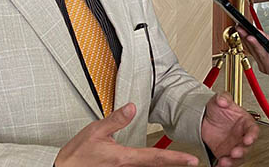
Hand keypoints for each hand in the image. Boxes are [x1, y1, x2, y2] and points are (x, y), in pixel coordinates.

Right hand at [55, 103, 199, 166]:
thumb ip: (116, 120)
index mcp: (124, 157)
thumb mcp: (95, 132)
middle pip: (156, 166)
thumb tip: (132, 108)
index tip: (191, 159)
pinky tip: (153, 164)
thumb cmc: (77, 156)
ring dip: (161, 165)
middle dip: (174, 163)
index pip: (156, 156)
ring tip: (176, 162)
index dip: (176, 158)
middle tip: (191, 161)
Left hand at [201, 94, 258, 166]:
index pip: (253, 130)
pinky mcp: (225, 153)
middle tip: (235, 153)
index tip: (248, 139)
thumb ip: (223, 98)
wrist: (204, 118)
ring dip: (234, 161)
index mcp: (245, 123)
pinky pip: (228, 161)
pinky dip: (225, 165)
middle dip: (242, 151)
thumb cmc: (217, 109)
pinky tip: (219, 165)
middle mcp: (242, 136)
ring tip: (225, 162)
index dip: (252, 135)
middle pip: (247, 147)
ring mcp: (234, 145)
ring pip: (239, 157)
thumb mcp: (219, 99)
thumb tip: (223, 100)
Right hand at [236, 26, 268, 86]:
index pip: (250, 47)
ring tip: (253, 37)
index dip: (244, 37)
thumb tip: (257, 31)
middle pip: (254, 51)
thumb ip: (267, 39)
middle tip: (243, 31)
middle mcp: (264, 65)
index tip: (240, 28)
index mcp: (262, 58)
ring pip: (262, 56)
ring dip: (257, 46)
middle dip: (248, 40)